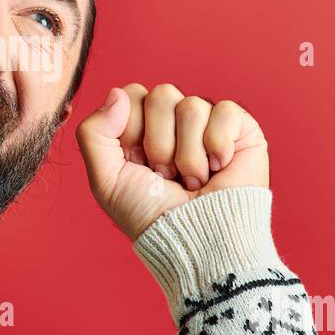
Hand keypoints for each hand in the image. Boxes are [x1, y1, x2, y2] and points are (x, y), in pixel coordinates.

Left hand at [75, 83, 269, 241]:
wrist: (196, 241)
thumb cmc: (152, 216)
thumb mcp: (106, 181)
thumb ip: (93, 133)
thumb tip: (117, 93)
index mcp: (142, 129)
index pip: (132, 94)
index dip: (132, 130)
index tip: (139, 165)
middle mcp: (174, 122)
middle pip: (161, 95)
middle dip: (160, 144)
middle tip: (167, 176)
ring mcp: (207, 123)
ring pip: (191, 106)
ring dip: (189, 155)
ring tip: (193, 181)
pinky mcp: (240, 129)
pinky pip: (225, 111)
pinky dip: (218, 147)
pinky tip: (219, 169)